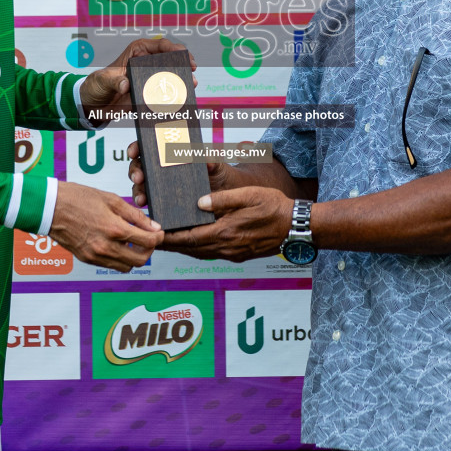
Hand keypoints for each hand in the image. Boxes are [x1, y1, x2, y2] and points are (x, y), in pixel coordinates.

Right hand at [48, 181, 163, 272]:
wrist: (50, 207)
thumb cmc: (78, 198)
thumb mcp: (111, 200)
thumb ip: (134, 215)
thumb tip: (153, 226)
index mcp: (114, 229)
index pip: (148, 242)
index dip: (158, 237)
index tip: (159, 232)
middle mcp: (106, 246)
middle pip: (140, 261)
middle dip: (149, 250)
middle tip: (148, 239)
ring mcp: (96, 255)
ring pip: (126, 267)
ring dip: (134, 257)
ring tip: (132, 242)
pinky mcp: (87, 259)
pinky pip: (110, 265)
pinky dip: (119, 258)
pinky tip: (117, 244)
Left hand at [77, 37, 195, 126]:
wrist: (93, 104)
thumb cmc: (96, 86)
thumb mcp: (102, 81)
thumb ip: (113, 81)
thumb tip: (125, 85)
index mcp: (137, 51)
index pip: (160, 45)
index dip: (175, 49)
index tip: (184, 56)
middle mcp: (146, 62)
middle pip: (171, 59)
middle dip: (183, 64)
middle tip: (192, 71)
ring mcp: (150, 78)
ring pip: (171, 76)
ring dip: (182, 80)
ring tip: (190, 86)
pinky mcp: (150, 93)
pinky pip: (166, 93)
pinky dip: (174, 95)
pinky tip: (182, 99)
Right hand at [126, 139, 237, 209]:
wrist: (227, 195)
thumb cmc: (220, 174)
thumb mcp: (217, 165)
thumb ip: (212, 159)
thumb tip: (206, 159)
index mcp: (170, 155)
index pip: (148, 148)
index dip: (137, 148)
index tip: (134, 152)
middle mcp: (162, 170)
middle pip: (140, 167)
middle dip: (135, 171)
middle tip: (139, 178)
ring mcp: (162, 188)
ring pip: (141, 187)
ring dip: (138, 192)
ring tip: (142, 199)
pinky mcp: (165, 204)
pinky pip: (151, 204)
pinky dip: (147, 206)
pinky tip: (147, 209)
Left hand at [159, 186, 292, 261]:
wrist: (295, 227)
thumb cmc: (274, 207)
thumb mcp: (248, 195)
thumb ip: (222, 199)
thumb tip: (199, 202)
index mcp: (225, 232)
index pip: (190, 238)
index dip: (171, 238)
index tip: (156, 235)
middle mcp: (227, 247)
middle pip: (192, 249)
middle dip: (173, 245)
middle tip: (155, 240)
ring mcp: (233, 253)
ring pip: (201, 254)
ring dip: (185, 248)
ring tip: (170, 241)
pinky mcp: (240, 255)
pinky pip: (212, 254)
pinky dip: (199, 249)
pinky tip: (195, 242)